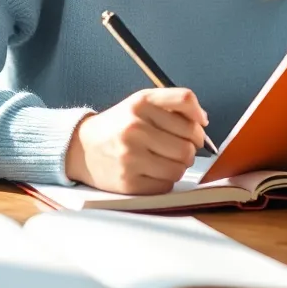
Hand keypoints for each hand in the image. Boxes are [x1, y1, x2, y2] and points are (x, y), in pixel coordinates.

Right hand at [64, 88, 208, 193]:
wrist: (82, 148)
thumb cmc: (120, 125)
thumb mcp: (141, 103)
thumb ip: (173, 104)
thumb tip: (203, 121)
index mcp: (141, 103)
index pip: (186, 103)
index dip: (198, 119)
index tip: (199, 127)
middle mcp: (135, 127)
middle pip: (189, 143)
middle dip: (191, 148)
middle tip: (180, 148)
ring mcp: (131, 156)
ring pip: (180, 166)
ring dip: (180, 166)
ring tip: (166, 160)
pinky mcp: (129, 182)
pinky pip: (166, 184)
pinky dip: (166, 180)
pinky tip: (153, 171)